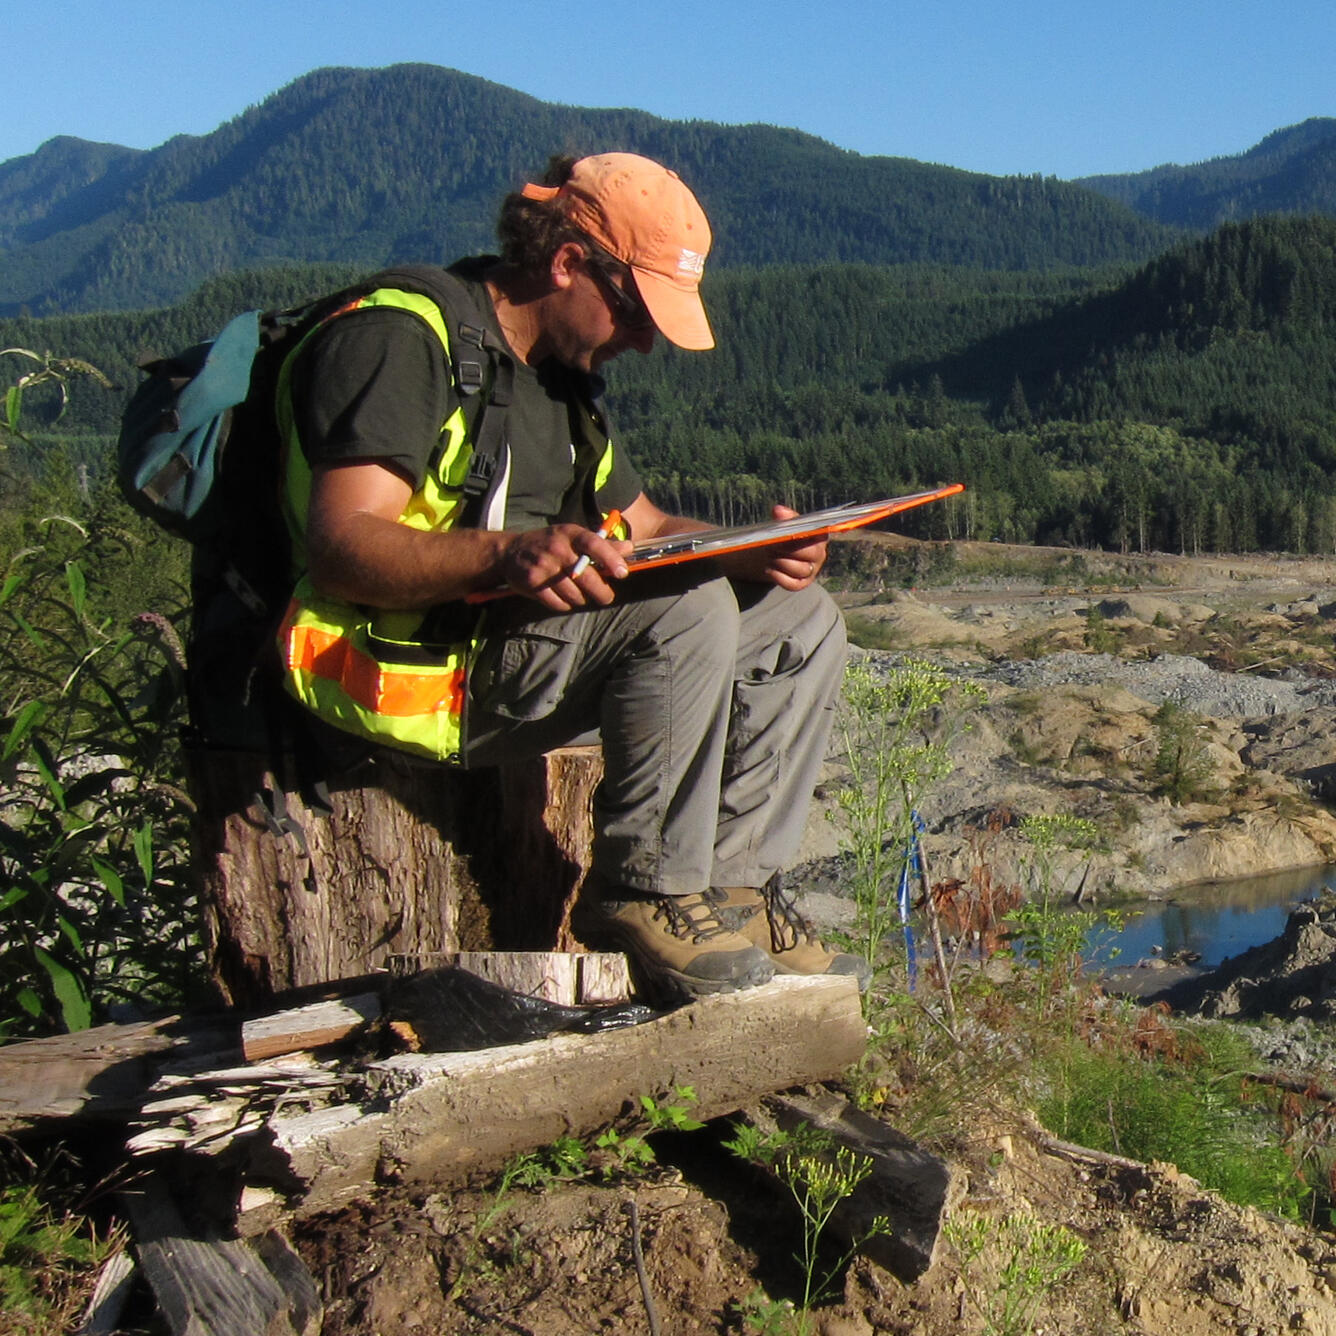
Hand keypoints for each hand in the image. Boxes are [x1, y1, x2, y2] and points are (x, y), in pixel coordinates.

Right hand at [499, 524, 631, 610]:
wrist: (510, 552)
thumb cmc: (550, 544)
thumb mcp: (574, 537)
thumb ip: (602, 545)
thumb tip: (629, 548)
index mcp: (570, 534)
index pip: (594, 544)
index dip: (610, 558)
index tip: (623, 573)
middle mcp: (556, 548)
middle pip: (586, 577)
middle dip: (602, 592)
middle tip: (606, 596)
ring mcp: (543, 567)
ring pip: (574, 594)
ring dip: (581, 599)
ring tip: (579, 593)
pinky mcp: (532, 584)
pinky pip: (558, 604)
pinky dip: (565, 604)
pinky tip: (563, 597)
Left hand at [720, 505, 827, 588]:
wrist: (777, 554)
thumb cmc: (786, 537)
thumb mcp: (786, 524)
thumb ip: (785, 517)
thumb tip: (778, 511)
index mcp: (819, 536)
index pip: (817, 535)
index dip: (799, 535)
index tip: (782, 534)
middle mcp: (819, 554)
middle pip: (810, 554)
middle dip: (788, 549)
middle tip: (771, 545)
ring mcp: (812, 570)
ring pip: (800, 569)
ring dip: (781, 562)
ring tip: (769, 556)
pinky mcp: (802, 583)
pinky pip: (793, 584)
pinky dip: (779, 577)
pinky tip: (769, 569)